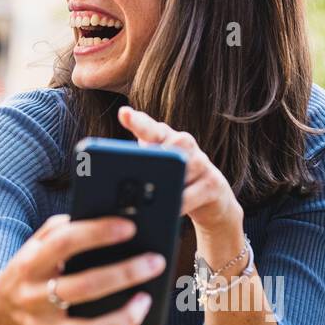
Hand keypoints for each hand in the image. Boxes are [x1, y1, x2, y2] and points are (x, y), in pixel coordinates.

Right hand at [0, 213, 160, 324]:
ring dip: (126, 312)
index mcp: (28, 263)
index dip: (98, 233)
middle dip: (125, 272)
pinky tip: (135, 314)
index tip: (129, 227)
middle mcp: (32, 296)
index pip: (64, 242)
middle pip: (84, 286)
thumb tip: (96, 217)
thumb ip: (56, 231)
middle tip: (155, 261)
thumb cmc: (27, 277)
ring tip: (147, 295)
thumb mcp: (31, 249)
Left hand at [117, 106, 242, 264]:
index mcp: (165, 139)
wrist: (213, 201)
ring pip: (181, 168)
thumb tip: (111, 183)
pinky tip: (169, 210)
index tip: (123, 113)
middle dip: (156, 153)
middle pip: (170, 143)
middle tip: (142, 164)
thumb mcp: (155, 172)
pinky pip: (190, 194)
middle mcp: (184, 145)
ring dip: (166, 184)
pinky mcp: (214, 184)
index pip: (150, 128)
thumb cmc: (175, 183)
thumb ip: (137, 168)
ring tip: (150, 197)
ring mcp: (201, 162)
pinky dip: (178, 204)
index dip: (137, 121)